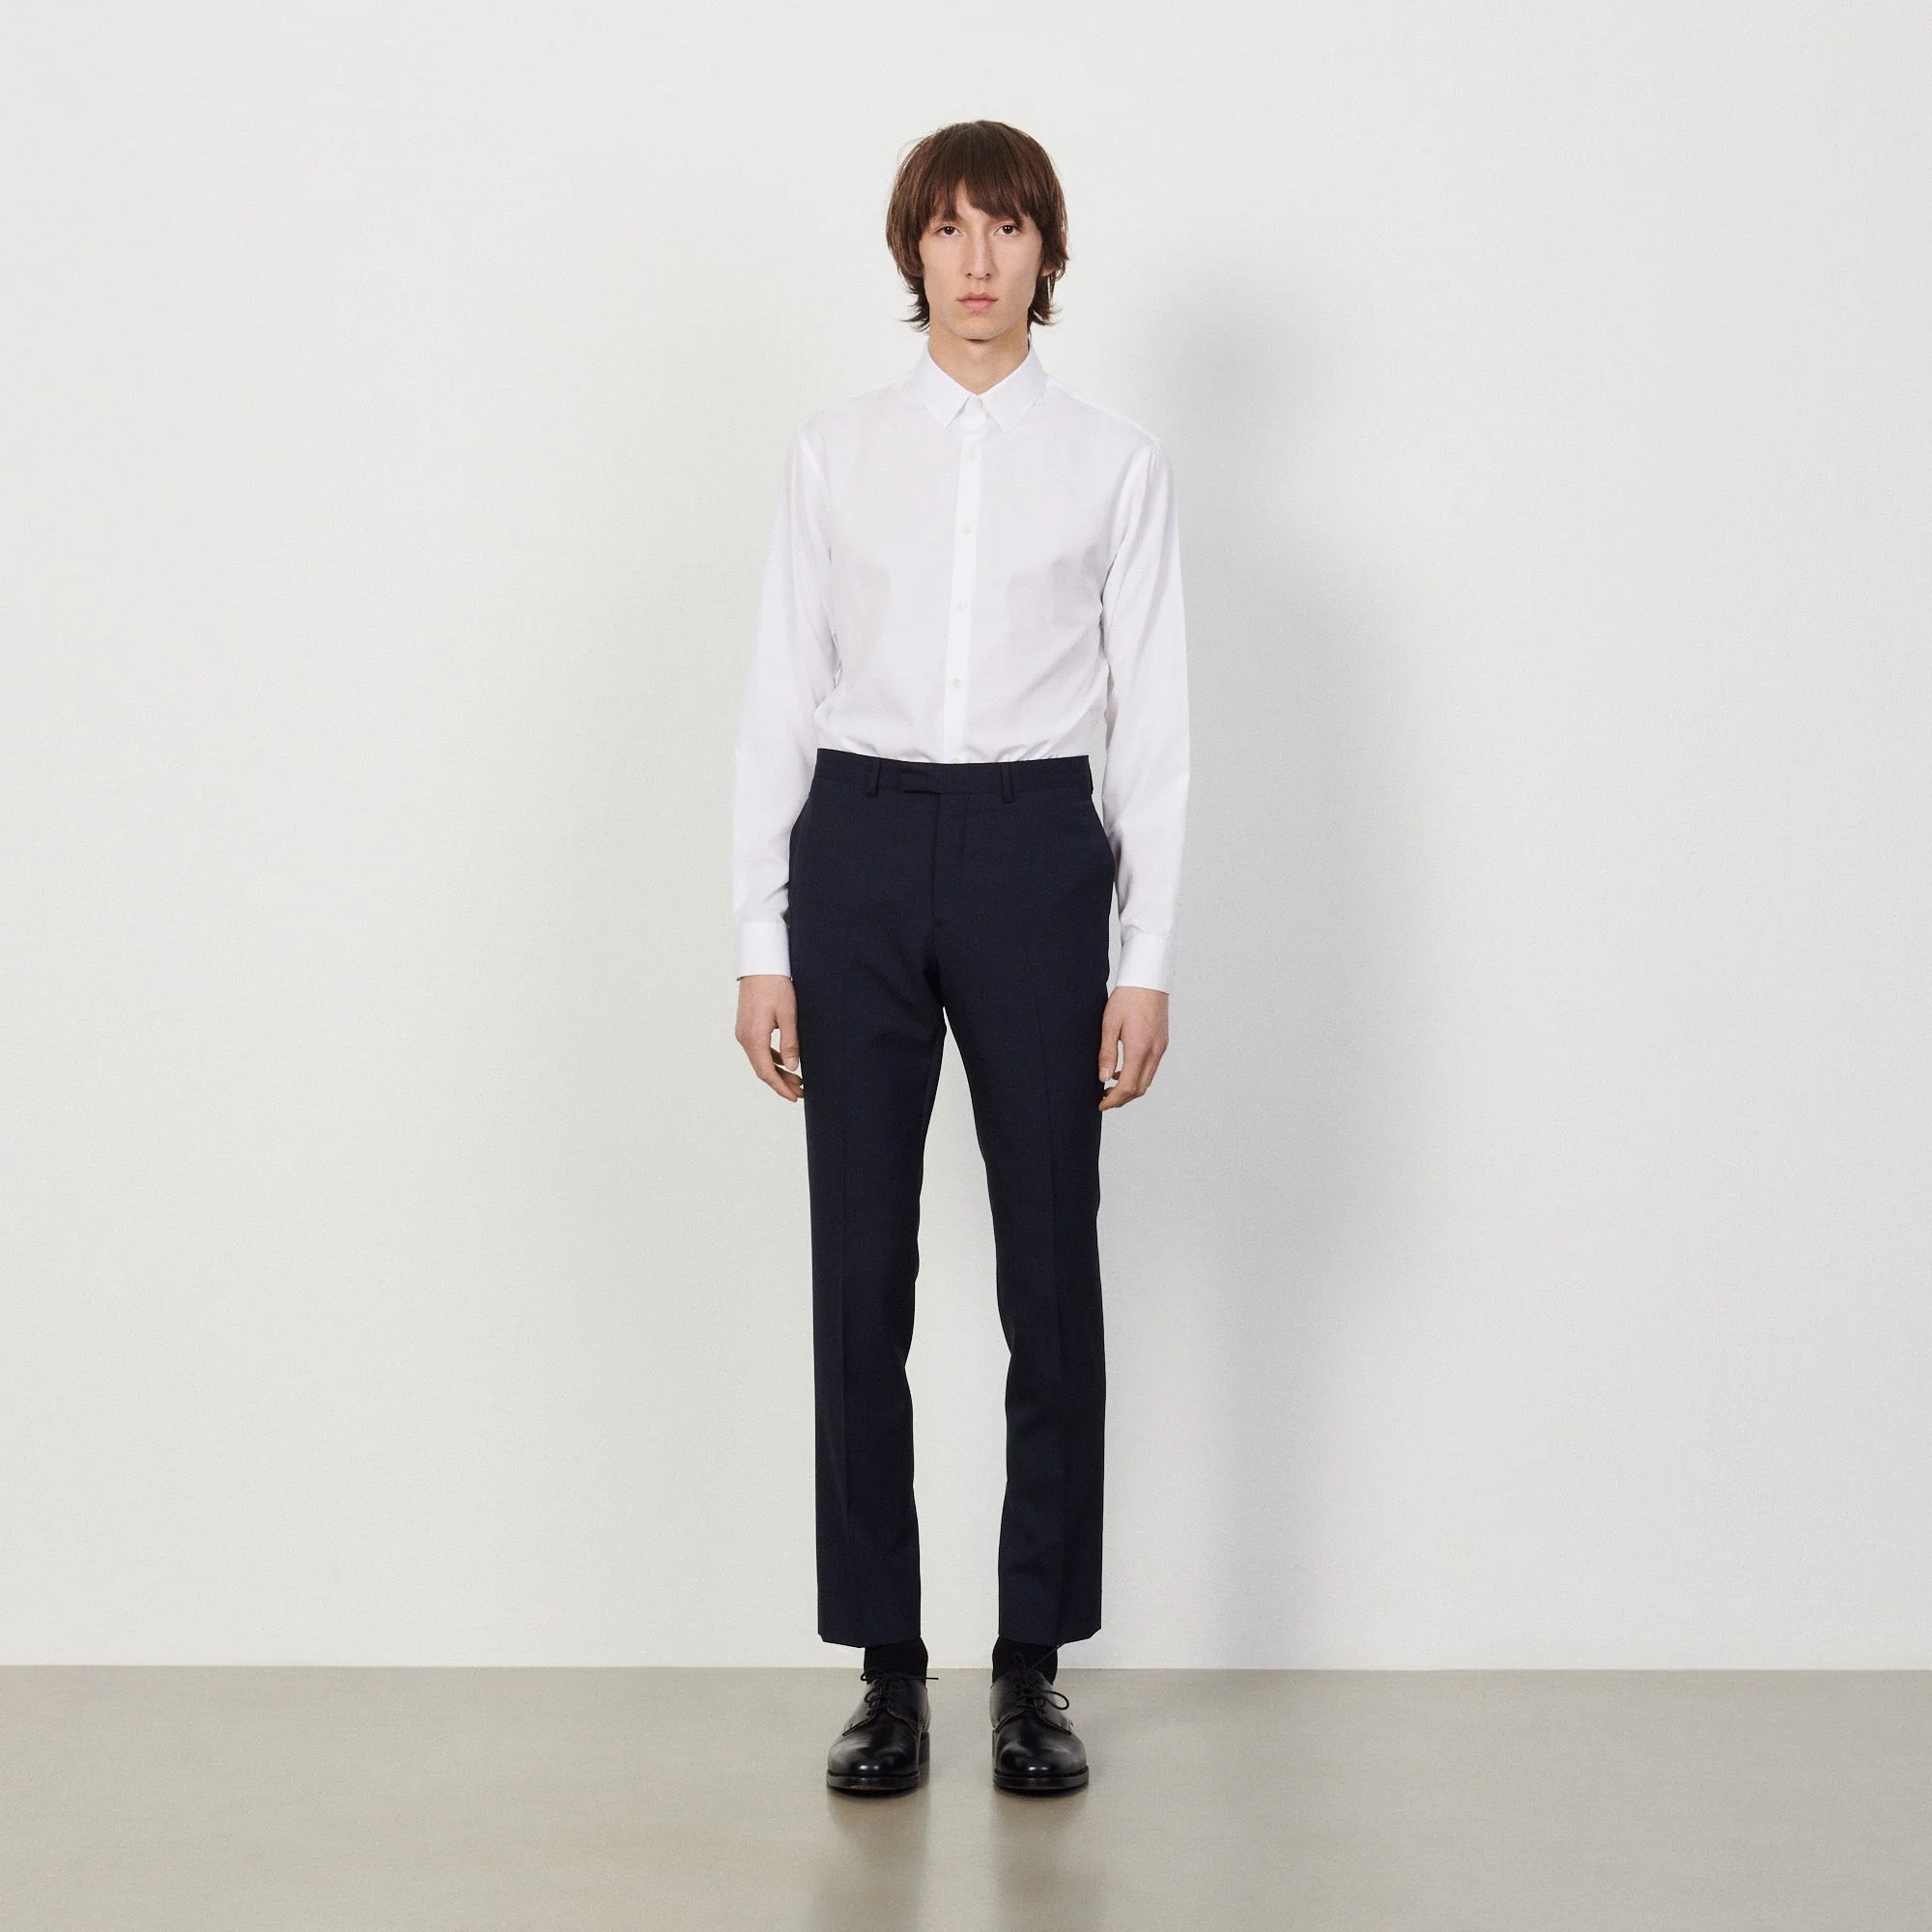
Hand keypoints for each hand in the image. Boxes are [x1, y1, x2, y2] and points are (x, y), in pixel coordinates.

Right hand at [736, 973, 802, 1100]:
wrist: (760, 964)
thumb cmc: (775, 985)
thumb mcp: (788, 1015)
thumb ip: (791, 1043)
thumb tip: (794, 1068)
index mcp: (754, 1037)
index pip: (766, 1072)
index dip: (781, 1088)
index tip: (795, 1097)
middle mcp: (744, 1038)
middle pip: (762, 1069)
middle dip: (781, 1083)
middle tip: (801, 1091)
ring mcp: (743, 1032)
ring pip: (760, 1060)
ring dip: (778, 1071)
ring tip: (797, 1079)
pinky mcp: (746, 1026)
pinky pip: (758, 1049)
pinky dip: (772, 1059)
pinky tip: (786, 1061)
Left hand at [1097, 985, 1168, 1109]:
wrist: (1148, 980)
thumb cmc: (1127, 998)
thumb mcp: (1109, 1025)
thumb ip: (1107, 1053)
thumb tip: (1103, 1078)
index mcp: (1139, 1049)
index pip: (1127, 1086)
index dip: (1113, 1100)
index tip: (1101, 1104)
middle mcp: (1154, 1052)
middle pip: (1139, 1088)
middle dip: (1122, 1099)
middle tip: (1104, 1098)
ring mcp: (1160, 1048)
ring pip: (1147, 1080)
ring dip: (1130, 1088)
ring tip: (1111, 1086)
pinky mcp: (1162, 1043)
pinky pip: (1151, 1068)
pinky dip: (1138, 1076)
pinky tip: (1123, 1070)